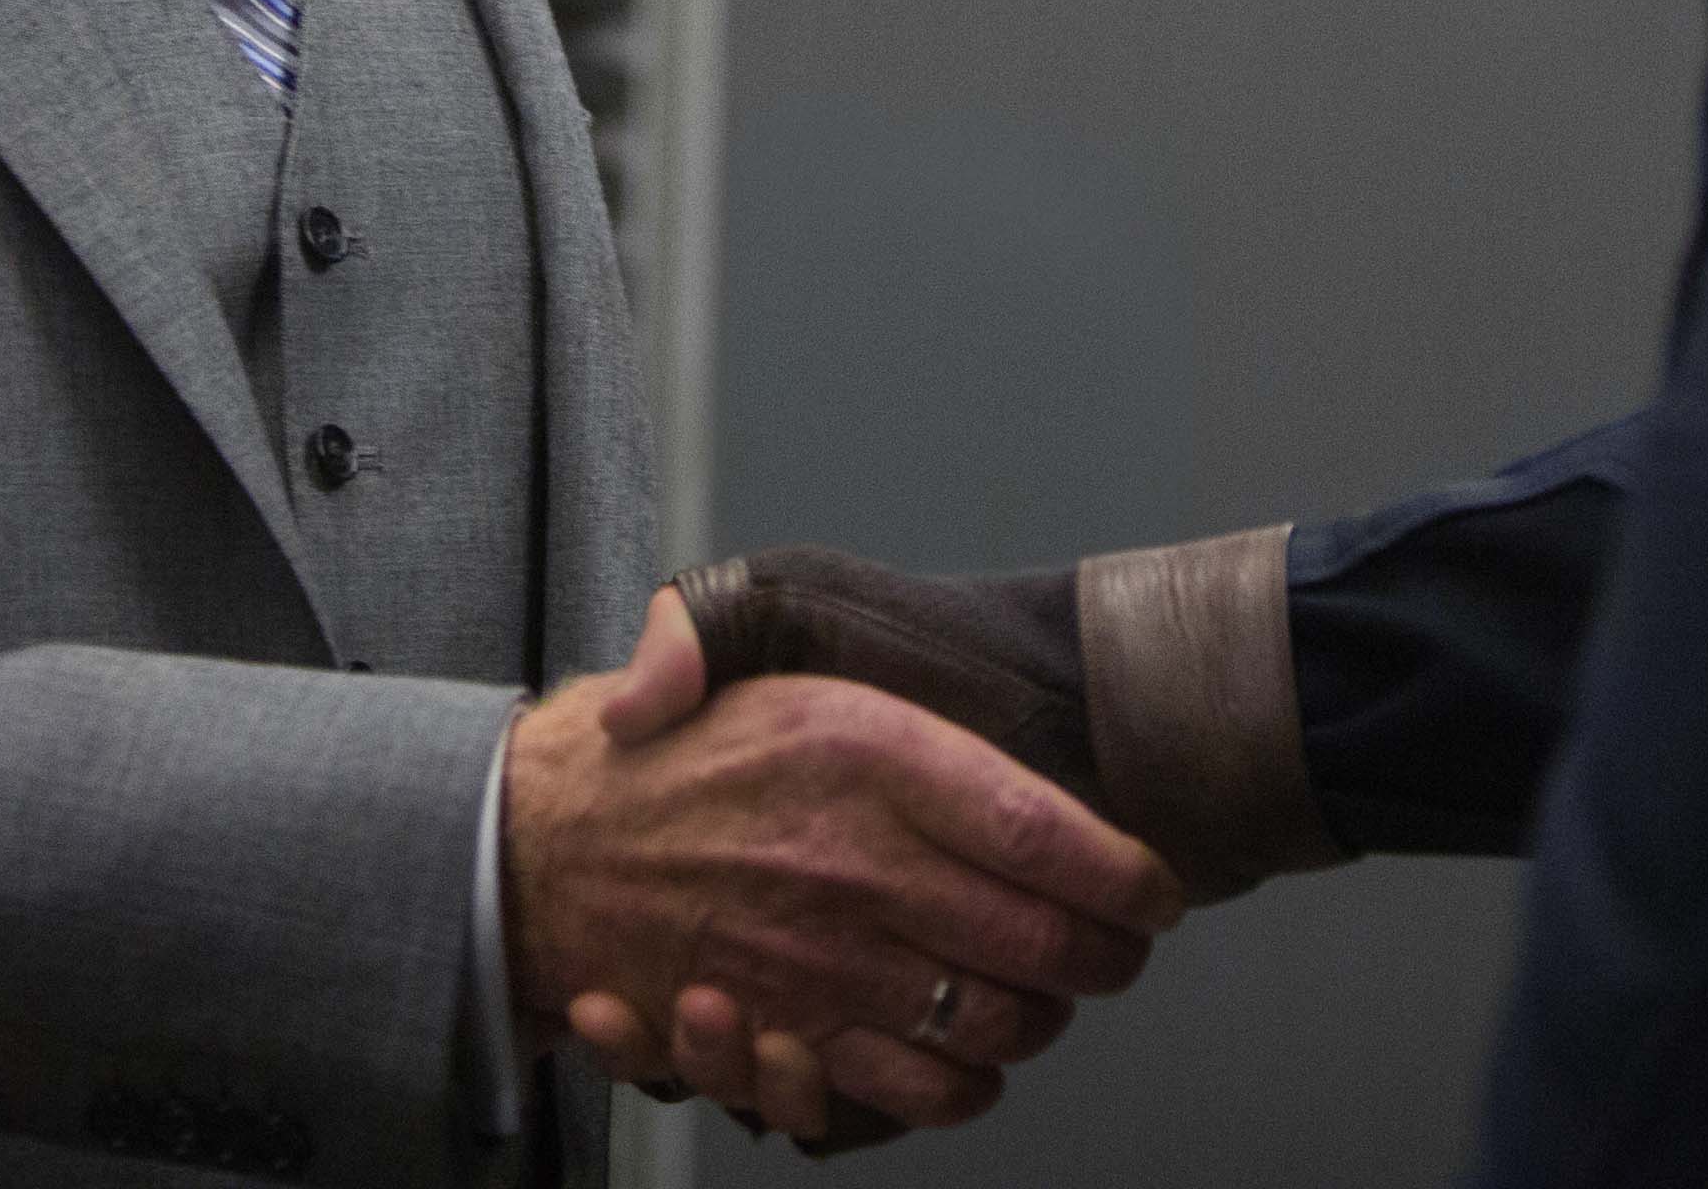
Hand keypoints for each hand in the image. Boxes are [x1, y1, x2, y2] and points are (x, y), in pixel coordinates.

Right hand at [505, 590, 1182, 1137]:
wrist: (549, 845)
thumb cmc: (675, 747)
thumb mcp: (737, 630)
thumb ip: (826, 621)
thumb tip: (920, 659)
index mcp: (863, 751)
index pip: (1039, 829)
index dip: (1121, 872)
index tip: (1157, 886)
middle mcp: (853, 864)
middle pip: (1041, 942)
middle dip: (1108, 955)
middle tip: (1123, 943)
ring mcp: (824, 963)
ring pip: (996, 1021)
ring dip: (1047, 1015)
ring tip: (1055, 988)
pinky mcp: (792, 1033)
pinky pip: (920, 1086)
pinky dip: (969, 1081)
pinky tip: (979, 1046)